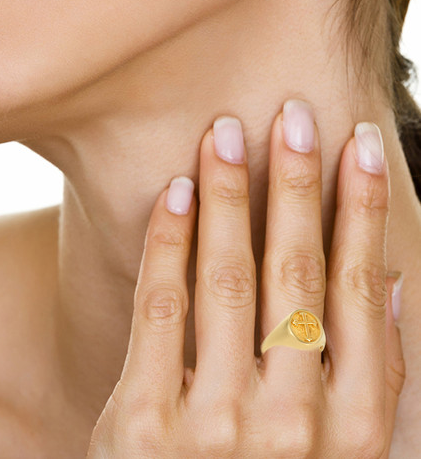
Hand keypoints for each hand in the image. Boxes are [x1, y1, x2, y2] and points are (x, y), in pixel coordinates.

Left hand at [86, 100, 404, 457]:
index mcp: (354, 428)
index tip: (359, 146)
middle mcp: (294, 424)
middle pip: (296, 273)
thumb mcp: (342, 450)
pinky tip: (175, 191)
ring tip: (225, 134)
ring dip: (228, 195)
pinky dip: (168, 242)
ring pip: (226, 278)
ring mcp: (216, 424)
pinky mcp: (146, 422)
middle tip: (293, 116)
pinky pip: (160, 308)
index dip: (363, 210)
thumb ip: (374, 376)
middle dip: (297, 184)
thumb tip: (398, 282)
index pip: (362, 291)